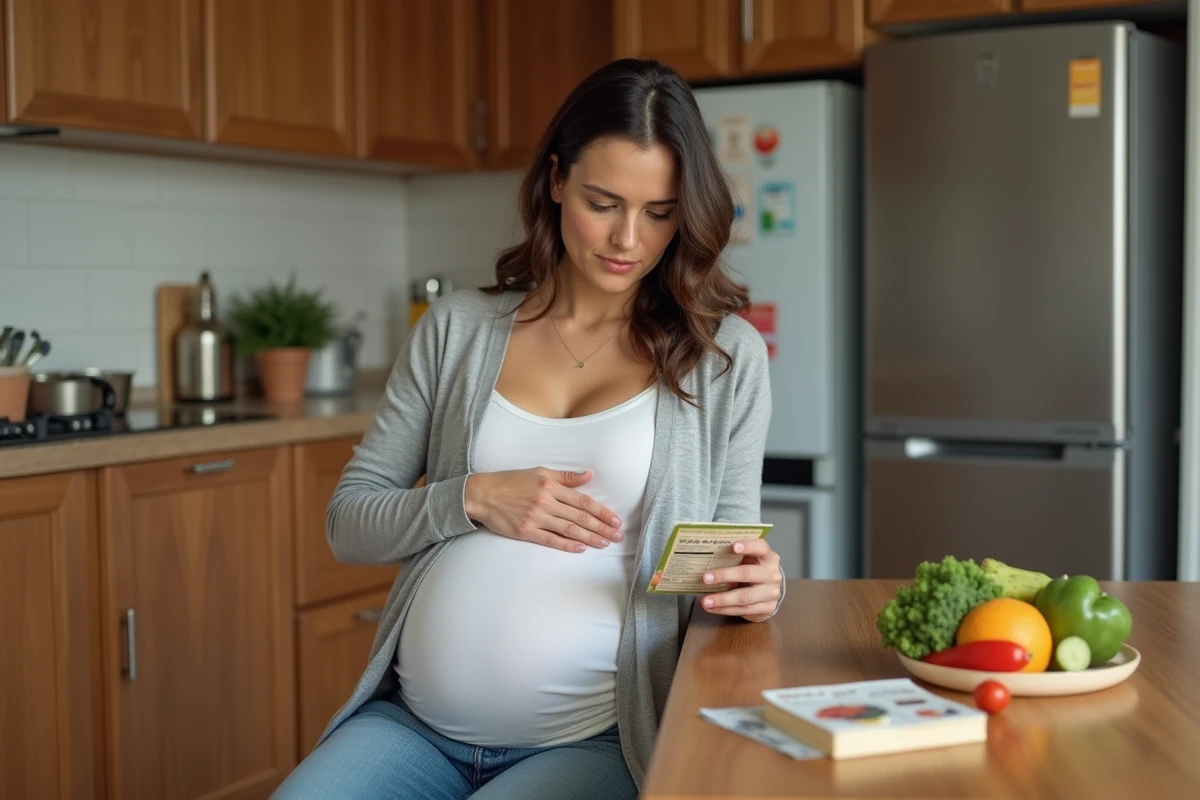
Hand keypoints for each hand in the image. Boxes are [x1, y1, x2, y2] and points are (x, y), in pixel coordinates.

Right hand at [464, 467, 623, 552]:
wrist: (484, 494)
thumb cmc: (512, 481)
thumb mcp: (540, 472)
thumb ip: (566, 477)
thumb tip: (589, 476)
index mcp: (551, 486)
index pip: (583, 501)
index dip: (602, 512)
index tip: (616, 520)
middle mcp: (546, 502)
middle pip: (580, 517)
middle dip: (601, 528)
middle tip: (617, 536)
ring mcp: (536, 517)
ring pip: (569, 529)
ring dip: (590, 537)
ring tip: (605, 543)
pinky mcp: (526, 531)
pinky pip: (551, 539)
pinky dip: (567, 545)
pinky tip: (581, 548)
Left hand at [698, 538, 782, 621]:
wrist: (769, 591)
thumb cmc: (753, 570)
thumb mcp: (749, 560)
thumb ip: (735, 557)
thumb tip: (706, 556)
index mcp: (768, 557)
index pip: (760, 547)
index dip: (748, 546)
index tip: (733, 547)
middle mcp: (772, 574)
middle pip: (747, 573)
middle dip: (724, 576)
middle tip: (705, 578)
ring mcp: (771, 592)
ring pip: (744, 597)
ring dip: (722, 599)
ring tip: (705, 601)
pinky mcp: (768, 608)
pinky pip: (743, 610)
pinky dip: (725, 609)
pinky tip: (712, 608)